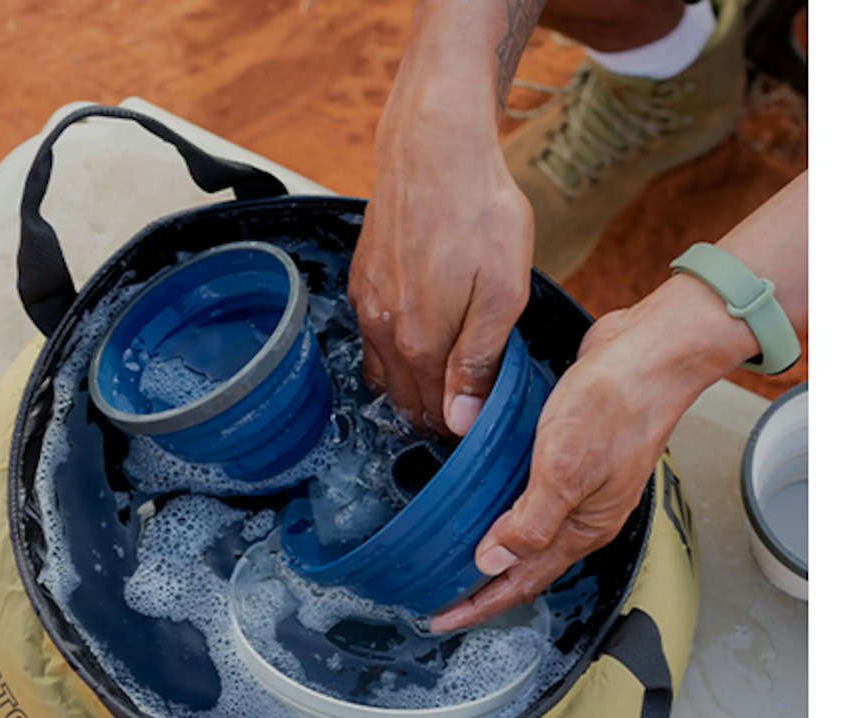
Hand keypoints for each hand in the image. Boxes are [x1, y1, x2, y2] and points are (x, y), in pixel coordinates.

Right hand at [348, 104, 534, 435]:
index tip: (483, 421)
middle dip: (435, 415)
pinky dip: (391, 360)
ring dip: (410, 392)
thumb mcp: (501, 293)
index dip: (461, 425)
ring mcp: (368, 309)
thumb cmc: (478, 213)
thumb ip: (479, 362)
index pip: (437, 414)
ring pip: (384, 378)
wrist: (434, 148)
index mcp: (421, 344)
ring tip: (444, 385)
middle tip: (468, 409)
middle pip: (406, 402)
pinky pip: (371, 344)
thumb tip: (461, 421)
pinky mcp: (361, 285)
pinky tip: (415, 348)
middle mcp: (385, 334)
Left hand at [428, 286, 721, 632]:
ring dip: (492, 548)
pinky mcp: (571, 455)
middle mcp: (581, 514)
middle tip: (441, 597)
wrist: (653, 352)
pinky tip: (484, 498)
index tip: (442, 619)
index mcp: (583, 528)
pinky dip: (503, 507)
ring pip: (527, 531)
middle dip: (482, 587)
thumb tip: (492, 563)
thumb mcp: (565, 470)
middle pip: (524, 566)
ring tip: (455, 556)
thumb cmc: (617, 405)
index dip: (480, 605)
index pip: (522, 583)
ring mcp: (578, 485)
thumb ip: (530, 523)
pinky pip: (530, 495)